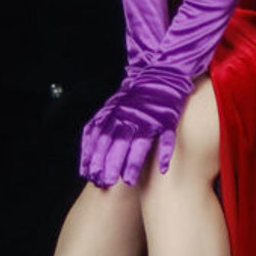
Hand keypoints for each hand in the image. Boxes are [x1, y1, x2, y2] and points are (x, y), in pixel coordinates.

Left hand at [80, 65, 193, 187]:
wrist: (160, 72)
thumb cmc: (134, 97)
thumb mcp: (111, 109)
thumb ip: (98, 129)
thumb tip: (86, 157)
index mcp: (115, 114)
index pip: (101, 138)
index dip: (95, 157)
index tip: (91, 176)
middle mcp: (130, 116)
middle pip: (118, 142)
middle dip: (110, 163)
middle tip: (106, 182)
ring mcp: (150, 118)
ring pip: (140, 142)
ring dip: (133, 162)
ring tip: (128, 180)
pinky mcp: (168, 120)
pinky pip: (167, 137)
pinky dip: (166, 152)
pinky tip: (163, 168)